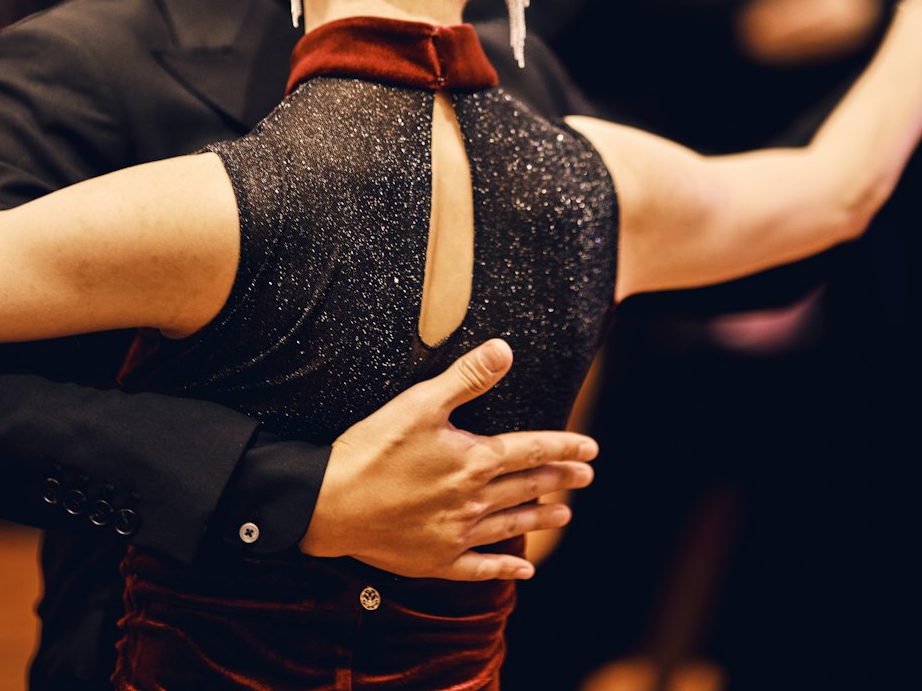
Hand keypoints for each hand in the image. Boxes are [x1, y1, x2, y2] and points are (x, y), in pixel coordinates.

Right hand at [298, 338, 597, 579]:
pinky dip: (504, 569)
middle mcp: (473, 500)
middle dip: (560, 479)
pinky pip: (480, 567)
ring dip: (540, 518)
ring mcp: (456, 534)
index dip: (564, 447)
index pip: (531, 450)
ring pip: (511, 526)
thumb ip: (466, 377)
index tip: (591, 448)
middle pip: (527, 487)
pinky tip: (523, 570)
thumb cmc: (373, 448)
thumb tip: (504, 350)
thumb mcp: (419, 403)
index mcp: (473, 461)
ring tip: (564, 515)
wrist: (330, 503)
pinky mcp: (435, 560)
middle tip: (586, 477)